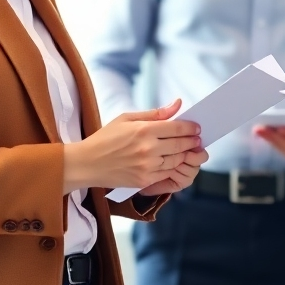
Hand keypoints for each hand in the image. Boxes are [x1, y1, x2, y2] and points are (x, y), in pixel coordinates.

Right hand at [63, 100, 207, 192]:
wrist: (87, 163)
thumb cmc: (105, 137)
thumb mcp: (127, 118)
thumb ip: (155, 113)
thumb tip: (177, 104)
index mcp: (144, 130)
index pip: (177, 127)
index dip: (190, 127)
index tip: (196, 127)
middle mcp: (148, 148)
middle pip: (180, 144)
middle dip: (192, 141)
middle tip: (197, 138)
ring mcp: (147, 166)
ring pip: (176, 160)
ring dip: (185, 155)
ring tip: (188, 150)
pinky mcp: (144, 180)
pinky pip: (166, 173)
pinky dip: (173, 167)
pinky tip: (174, 161)